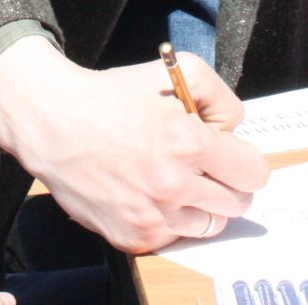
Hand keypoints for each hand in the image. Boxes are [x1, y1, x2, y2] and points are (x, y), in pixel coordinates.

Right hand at [0, 36, 268, 254]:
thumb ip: (221, 97)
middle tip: (203, 165)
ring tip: (176, 178)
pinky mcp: (132, 237)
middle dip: (227, 182)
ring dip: (202, 204)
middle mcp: (172, 187)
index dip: (243, 159)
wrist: (54, 123)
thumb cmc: (113, 96)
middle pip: (238, 204)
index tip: (228, 153)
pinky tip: (148, 191)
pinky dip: (170, 218)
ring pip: (210, 225)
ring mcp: (152, 217)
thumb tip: (234, 130)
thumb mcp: (177, 70)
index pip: (253, 173)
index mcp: (188, 144)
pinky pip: (174, 236)